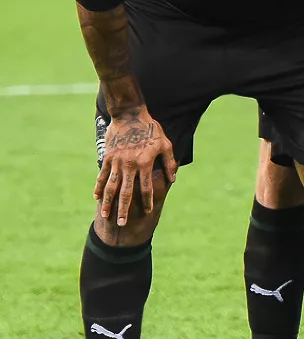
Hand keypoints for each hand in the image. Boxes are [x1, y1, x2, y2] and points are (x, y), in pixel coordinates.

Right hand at [94, 107, 176, 226]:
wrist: (129, 115)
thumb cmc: (151, 129)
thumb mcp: (165, 144)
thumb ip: (170, 162)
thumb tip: (173, 178)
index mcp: (145, 163)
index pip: (146, 187)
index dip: (147, 201)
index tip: (148, 212)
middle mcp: (130, 165)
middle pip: (126, 192)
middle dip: (124, 209)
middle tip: (122, 223)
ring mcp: (117, 162)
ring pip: (111, 187)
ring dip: (108, 202)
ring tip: (106, 215)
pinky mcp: (108, 157)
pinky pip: (102, 176)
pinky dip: (98, 187)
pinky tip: (96, 198)